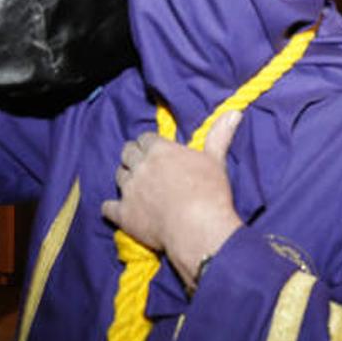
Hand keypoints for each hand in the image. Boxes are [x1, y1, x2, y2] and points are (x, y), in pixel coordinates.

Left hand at [102, 111, 243, 289]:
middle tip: (143, 165)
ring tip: (135, 185)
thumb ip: (220, 135)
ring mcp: (129, 190)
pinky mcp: (124, 214)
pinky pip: (107, 207)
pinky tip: (117, 210)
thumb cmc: (209, 191)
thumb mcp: (215, 160)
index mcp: (160, 150)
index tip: (156, 149)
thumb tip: (234, 112)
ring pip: (118, 176)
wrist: (198, 228)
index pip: (146, 138)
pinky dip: (111, 208)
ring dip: (125, 178)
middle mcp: (140, 166)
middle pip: (127, 152)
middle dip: (133, 156)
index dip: (150, 143)